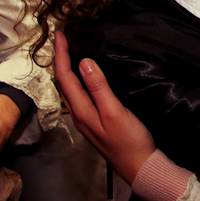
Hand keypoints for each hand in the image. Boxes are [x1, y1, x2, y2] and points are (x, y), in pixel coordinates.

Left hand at [54, 32, 154, 184]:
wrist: (139, 167)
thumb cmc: (129, 140)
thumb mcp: (114, 112)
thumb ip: (99, 88)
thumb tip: (85, 63)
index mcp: (81, 110)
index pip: (65, 77)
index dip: (61, 54)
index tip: (60, 33)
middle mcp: (79, 114)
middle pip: (64, 83)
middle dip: (61, 59)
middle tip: (63, 39)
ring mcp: (86, 119)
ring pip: (71, 89)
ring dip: (68, 70)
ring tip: (71, 52)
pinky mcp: (96, 121)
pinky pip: (81, 95)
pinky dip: (79, 80)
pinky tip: (87, 76)